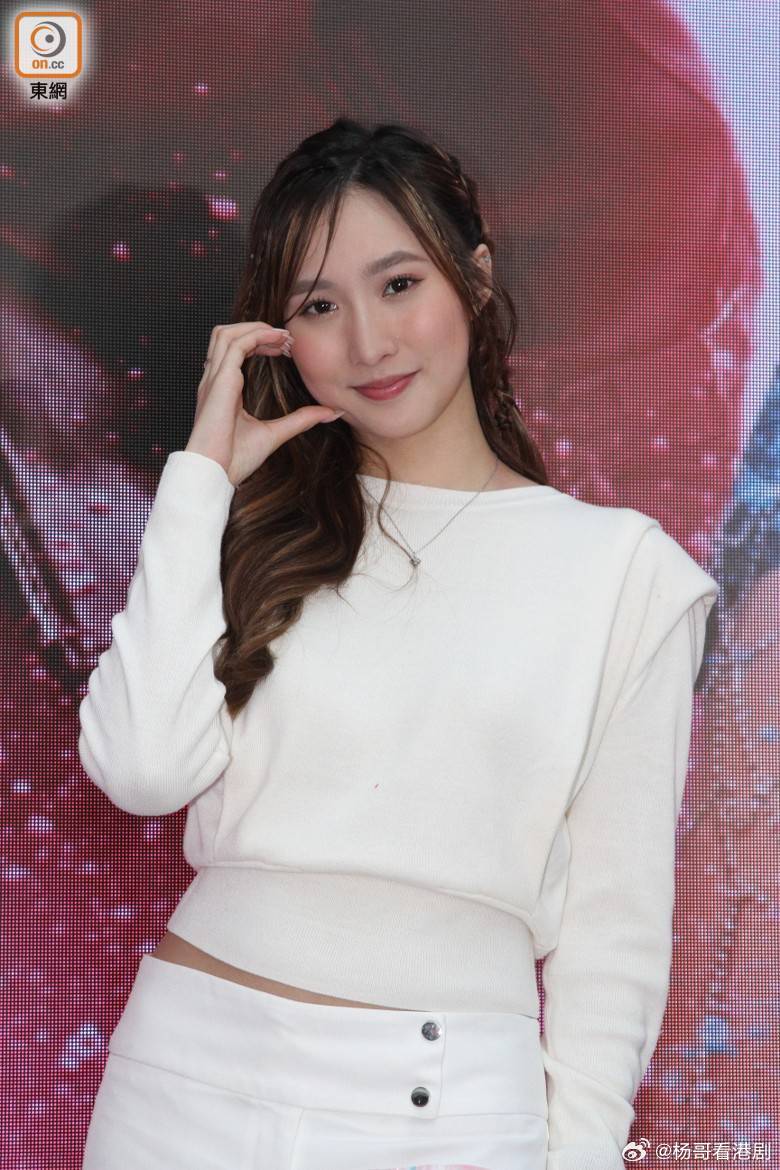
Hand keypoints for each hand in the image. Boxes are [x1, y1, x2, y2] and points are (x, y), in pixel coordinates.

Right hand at [185, 322, 343, 485]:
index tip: (286, 348)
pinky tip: (277, 340)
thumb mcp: (276, 433)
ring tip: (282, 335)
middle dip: (257, 329)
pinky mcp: (219, 381)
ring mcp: (213, 379)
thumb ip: (300, 419)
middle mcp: (214, 380)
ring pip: (226, 333)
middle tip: (287, 339)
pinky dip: (256, 335)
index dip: (260, 342)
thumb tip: (330, 412)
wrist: (215, 473)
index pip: (235, 351)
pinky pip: (235, 344)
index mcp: (222, 390)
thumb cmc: (234, 459)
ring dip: (256, 328)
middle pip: (226, 335)